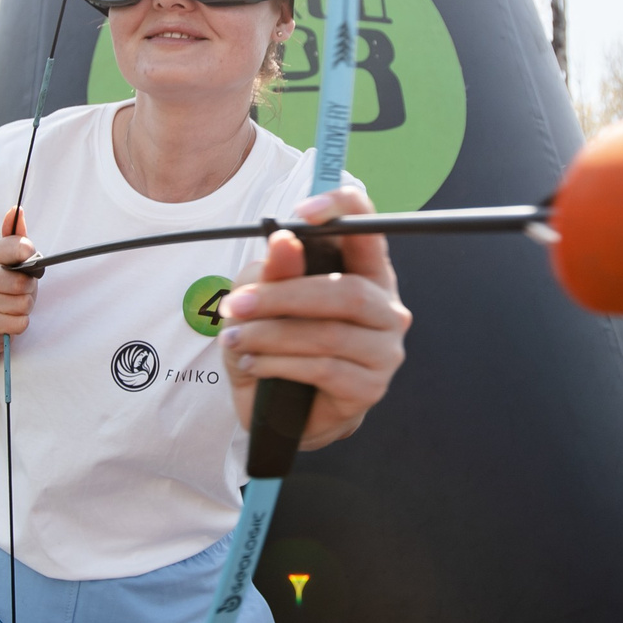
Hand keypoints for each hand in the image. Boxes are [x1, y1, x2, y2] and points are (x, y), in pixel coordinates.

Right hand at [0, 207, 38, 351]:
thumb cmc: (3, 288)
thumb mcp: (11, 261)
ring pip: (21, 304)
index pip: (18, 248)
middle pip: (21, 282)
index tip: (28, 262)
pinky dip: (20, 324)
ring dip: (25, 308)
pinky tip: (9, 320)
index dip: (31, 257)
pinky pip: (18, 323)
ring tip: (13, 306)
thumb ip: (16, 237)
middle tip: (22, 291)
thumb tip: (17, 210)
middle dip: (29, 290)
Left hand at [221, 186, 411, 451]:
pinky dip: (280, 364)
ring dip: (272, 335)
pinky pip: (325, 369)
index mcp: (366, 272)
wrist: (284, 413)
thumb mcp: (263, 301)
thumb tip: (283, 240)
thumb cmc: (279, 345)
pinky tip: (254, 364)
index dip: (343, 210)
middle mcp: (385, 307)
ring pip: (331, 333)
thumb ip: (275, 271)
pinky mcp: (372, 387)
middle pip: (347, 290)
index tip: (302, 212)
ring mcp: (384, 349)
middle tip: (237, 304)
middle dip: (283, 295)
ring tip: (237, 339)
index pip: (367, 227)